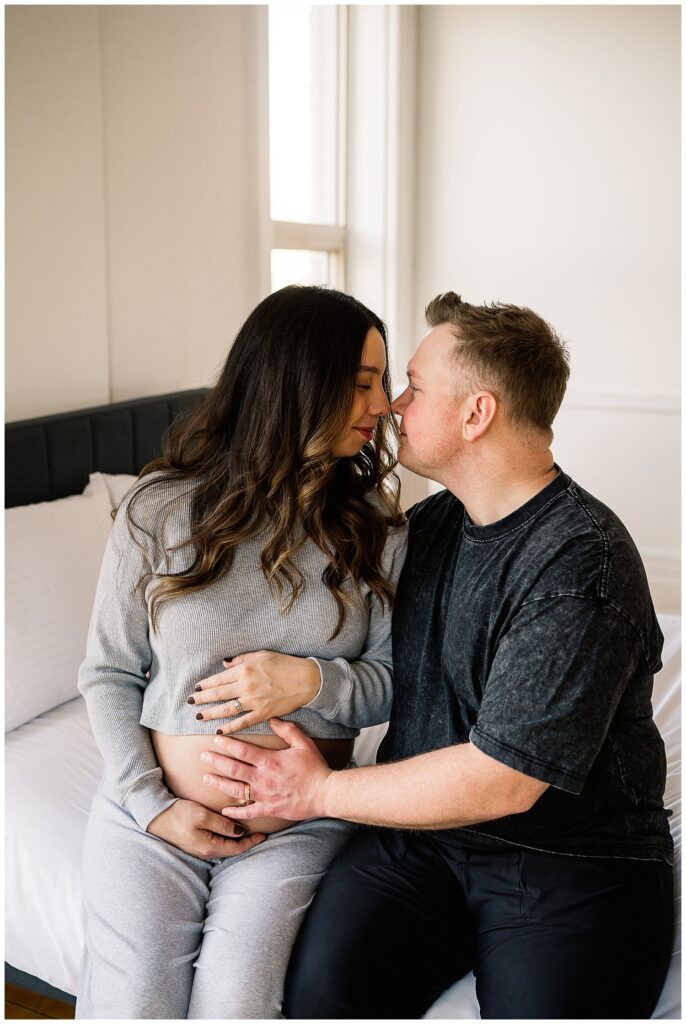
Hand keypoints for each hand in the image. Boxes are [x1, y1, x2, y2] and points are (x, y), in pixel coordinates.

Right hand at [147, 798, 265, 858]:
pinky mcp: (196, 841)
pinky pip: (217, 841)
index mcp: (210, 847)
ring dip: (238, 839)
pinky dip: (228, 836)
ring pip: (226, 845)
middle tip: (261, 831)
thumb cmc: (178, 815)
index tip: (265, 834)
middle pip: (233, 849)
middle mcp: (206, 851)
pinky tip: (231, 828)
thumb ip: (222, 824)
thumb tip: (239, 831)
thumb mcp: (202, 816)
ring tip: (250, 829)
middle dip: (247, 842)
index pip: (237, 848)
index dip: (252, 842)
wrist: (155, 817)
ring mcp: (200, 847)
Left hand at [190, 651, 321, 732]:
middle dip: (202, 699)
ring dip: (210, 713)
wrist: (306, 680)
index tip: (196, 688)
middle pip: (218, 694)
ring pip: (226, 709)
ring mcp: (254, 701)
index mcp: (245, 669)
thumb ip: (241, 659)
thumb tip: (224, 664)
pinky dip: (229, 727)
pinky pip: (242, 722)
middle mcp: (246, 685)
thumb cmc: (285, 664)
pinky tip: (219, 731)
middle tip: (190, 702)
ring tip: (199, 716)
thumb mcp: (262, 655)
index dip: (206, 684)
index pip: (219, 678)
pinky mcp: (262, 713)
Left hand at [200, 719, 333, 821]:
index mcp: (269, 761)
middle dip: (216, 762)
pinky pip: (248, 812)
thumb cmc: (315, 767)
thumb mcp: (303, 743)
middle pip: (233, 769)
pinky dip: (235, 812)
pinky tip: (224, 810)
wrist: (325, 793)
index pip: (242, 750)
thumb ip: (287, 730)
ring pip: (235, 790)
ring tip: (206, 778)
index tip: (216, 740)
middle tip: (203, 757)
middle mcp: (262, 779)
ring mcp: (264, 796)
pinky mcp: (269, 809)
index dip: (227, 744)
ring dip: (219, 783)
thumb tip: (271, 719)